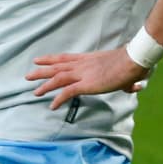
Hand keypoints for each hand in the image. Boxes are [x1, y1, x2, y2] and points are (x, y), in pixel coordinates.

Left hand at [26, 48, 149, 110]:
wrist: (132, 60)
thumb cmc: (131, 64)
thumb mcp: (122, 69)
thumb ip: (124, 79)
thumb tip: (134, 85)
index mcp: (88, 59)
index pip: (64, 58)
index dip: (50, 59)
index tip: (38, 60)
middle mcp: (82, 65)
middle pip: (56, 66)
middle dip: (41, 71)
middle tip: (28, 75)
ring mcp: (83, 74)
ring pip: (57, 78)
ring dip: (44, 86)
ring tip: (34, 92)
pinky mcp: (87, 84)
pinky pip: (67, 92)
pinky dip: (58, 99)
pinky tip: (52, 105)